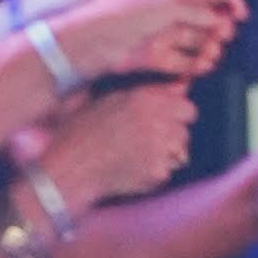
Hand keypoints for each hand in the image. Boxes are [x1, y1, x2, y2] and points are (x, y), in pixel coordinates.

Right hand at [44, 79, 198, 206]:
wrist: (69, 165)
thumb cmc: (83, 130)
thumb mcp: (112, 100)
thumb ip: (151, 92)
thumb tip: (184, 84)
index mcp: (145, 99)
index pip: (187, 109)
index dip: (177, 116)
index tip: (165, 122)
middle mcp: (157, 121)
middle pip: (184, 131)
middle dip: (171, 137)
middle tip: (145, 142)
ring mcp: (160, 148)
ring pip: (180, 152)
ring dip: (164, 155)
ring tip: (135, 155)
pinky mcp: (158, 172)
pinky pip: (166, 172)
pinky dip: (153, 174)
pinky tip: (130, 170)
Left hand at [50, 0, 239, 82]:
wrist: (91, 43)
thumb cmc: (125, 15)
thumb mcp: (165, 2)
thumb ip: (195, 7)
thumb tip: (217, 17)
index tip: (242, 13)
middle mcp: (166, 8)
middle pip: (204, 16)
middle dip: (219, 26)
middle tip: (223, 36)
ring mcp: (160, 33)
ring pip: (194, 40)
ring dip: (207, 47)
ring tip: (210, 55)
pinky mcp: (153, 56)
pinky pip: (179, 61)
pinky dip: (192, 64)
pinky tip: (199, 67)